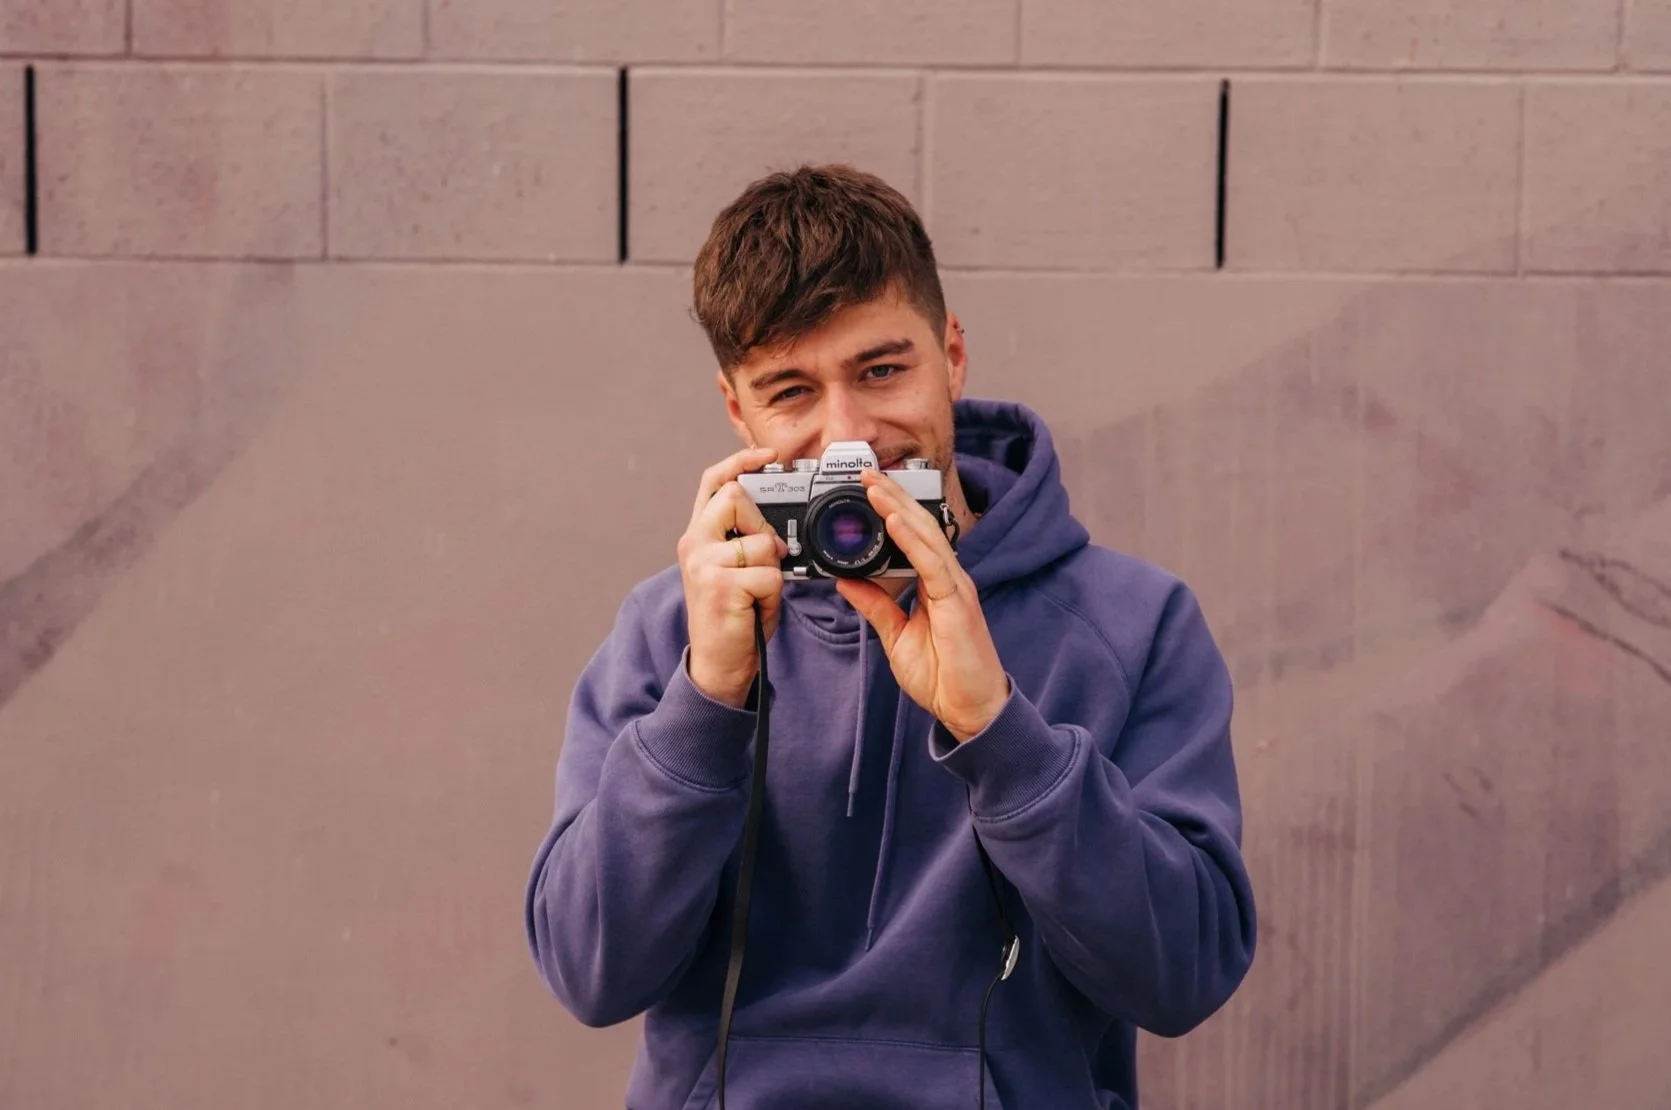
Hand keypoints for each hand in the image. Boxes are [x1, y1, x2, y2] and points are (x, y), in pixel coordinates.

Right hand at [677, 446, 788, 706]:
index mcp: (698, 536)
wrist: (717, 666)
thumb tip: (778, 529)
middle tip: (764, 559)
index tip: (766, 456)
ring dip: (773, 571)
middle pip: (736, 498)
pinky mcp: (720, 585)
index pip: (712, 482)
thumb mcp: (736, 571)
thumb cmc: (734, 618)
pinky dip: (773, 594)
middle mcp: (694, 545)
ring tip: (758, 594)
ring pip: (762, 541)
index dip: (739, 462)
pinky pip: (769, 574)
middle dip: (763, 526)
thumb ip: (746, 541)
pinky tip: (756, 608)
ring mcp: (704, 564)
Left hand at [834, 471, 1010, 741]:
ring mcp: (956, 588)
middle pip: (920, 527)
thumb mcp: (896, 636)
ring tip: (875, 486)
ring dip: (900, 509)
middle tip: (866, 473)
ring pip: (927, 537)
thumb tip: (847, 581)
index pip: (912, 537)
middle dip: (893, 497)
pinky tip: (895, 522)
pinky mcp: (958, 602)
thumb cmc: (943, 677)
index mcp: (935, 584)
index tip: (865, 490)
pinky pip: (933, 564)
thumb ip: (876, 606)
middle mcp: (948, 579)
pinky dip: (912, 540)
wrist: (969, 711)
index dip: (892, 511)